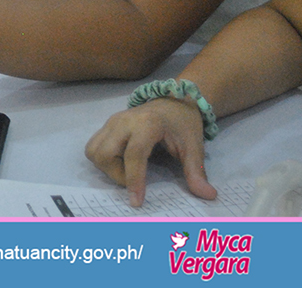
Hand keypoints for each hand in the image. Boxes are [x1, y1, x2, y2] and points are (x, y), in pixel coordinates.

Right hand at [85, 99, 215, 206]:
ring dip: (107, 167)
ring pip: (93, 151)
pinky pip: (93, 146)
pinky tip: (120, 161)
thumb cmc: (182, 123)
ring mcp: (111, 122)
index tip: (137, 201)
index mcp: (147, 124)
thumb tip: (208, 195)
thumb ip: (196, 171)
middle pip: (103, 153)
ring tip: (126, 170)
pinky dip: (103, 159)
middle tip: (134, 180)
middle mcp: (123, 121)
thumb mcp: (194, 146)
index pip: (133, 155)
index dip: (134, 179)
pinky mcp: (106, 125)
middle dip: (116, 174)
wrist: (172, 100)